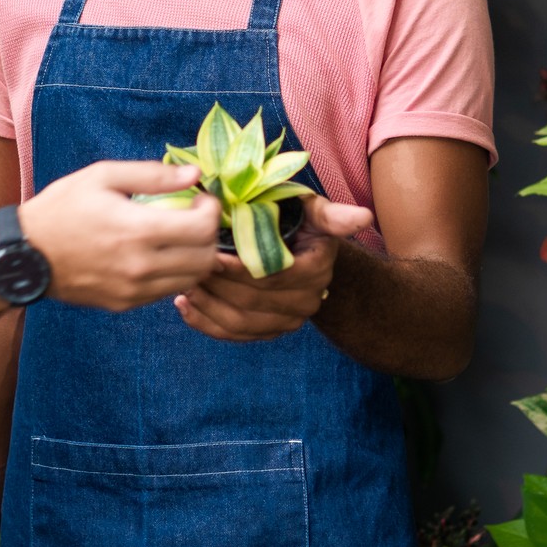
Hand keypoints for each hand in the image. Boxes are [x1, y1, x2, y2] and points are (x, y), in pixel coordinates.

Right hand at [23, 161, 222, 310]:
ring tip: (181, 237)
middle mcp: (140, 266)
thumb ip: (152, 175)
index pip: (202, 229)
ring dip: (196, 257)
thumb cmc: (61, 208)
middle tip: (195, 218)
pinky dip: (175, 274)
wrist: (25, 255)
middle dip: (209, 235)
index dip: (211, 211)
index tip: (201, 200)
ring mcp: (134, 290)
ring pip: (192, 280)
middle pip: (205, 258)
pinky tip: (160, 254)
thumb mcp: (102, 176)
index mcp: (136, 230)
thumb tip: (194, 174)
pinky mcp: (126, 304)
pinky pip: (168, 291)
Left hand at [176, 196, 374, 342]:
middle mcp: (305, 303)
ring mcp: (286, 322)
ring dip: (207, 304)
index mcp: (316, 271)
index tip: (210, 253)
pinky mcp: (266, 332)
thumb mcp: (314, 211)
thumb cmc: (301, 222)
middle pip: (253, 301)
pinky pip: (233, 335)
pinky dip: (205, 323)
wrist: (304, 253)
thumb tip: (362, 216)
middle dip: (217, 284)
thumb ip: (331, 214)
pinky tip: (184, 304)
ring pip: (240, 322)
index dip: (240, 269)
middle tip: (188, 264)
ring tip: (184, 282)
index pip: (273, 277)